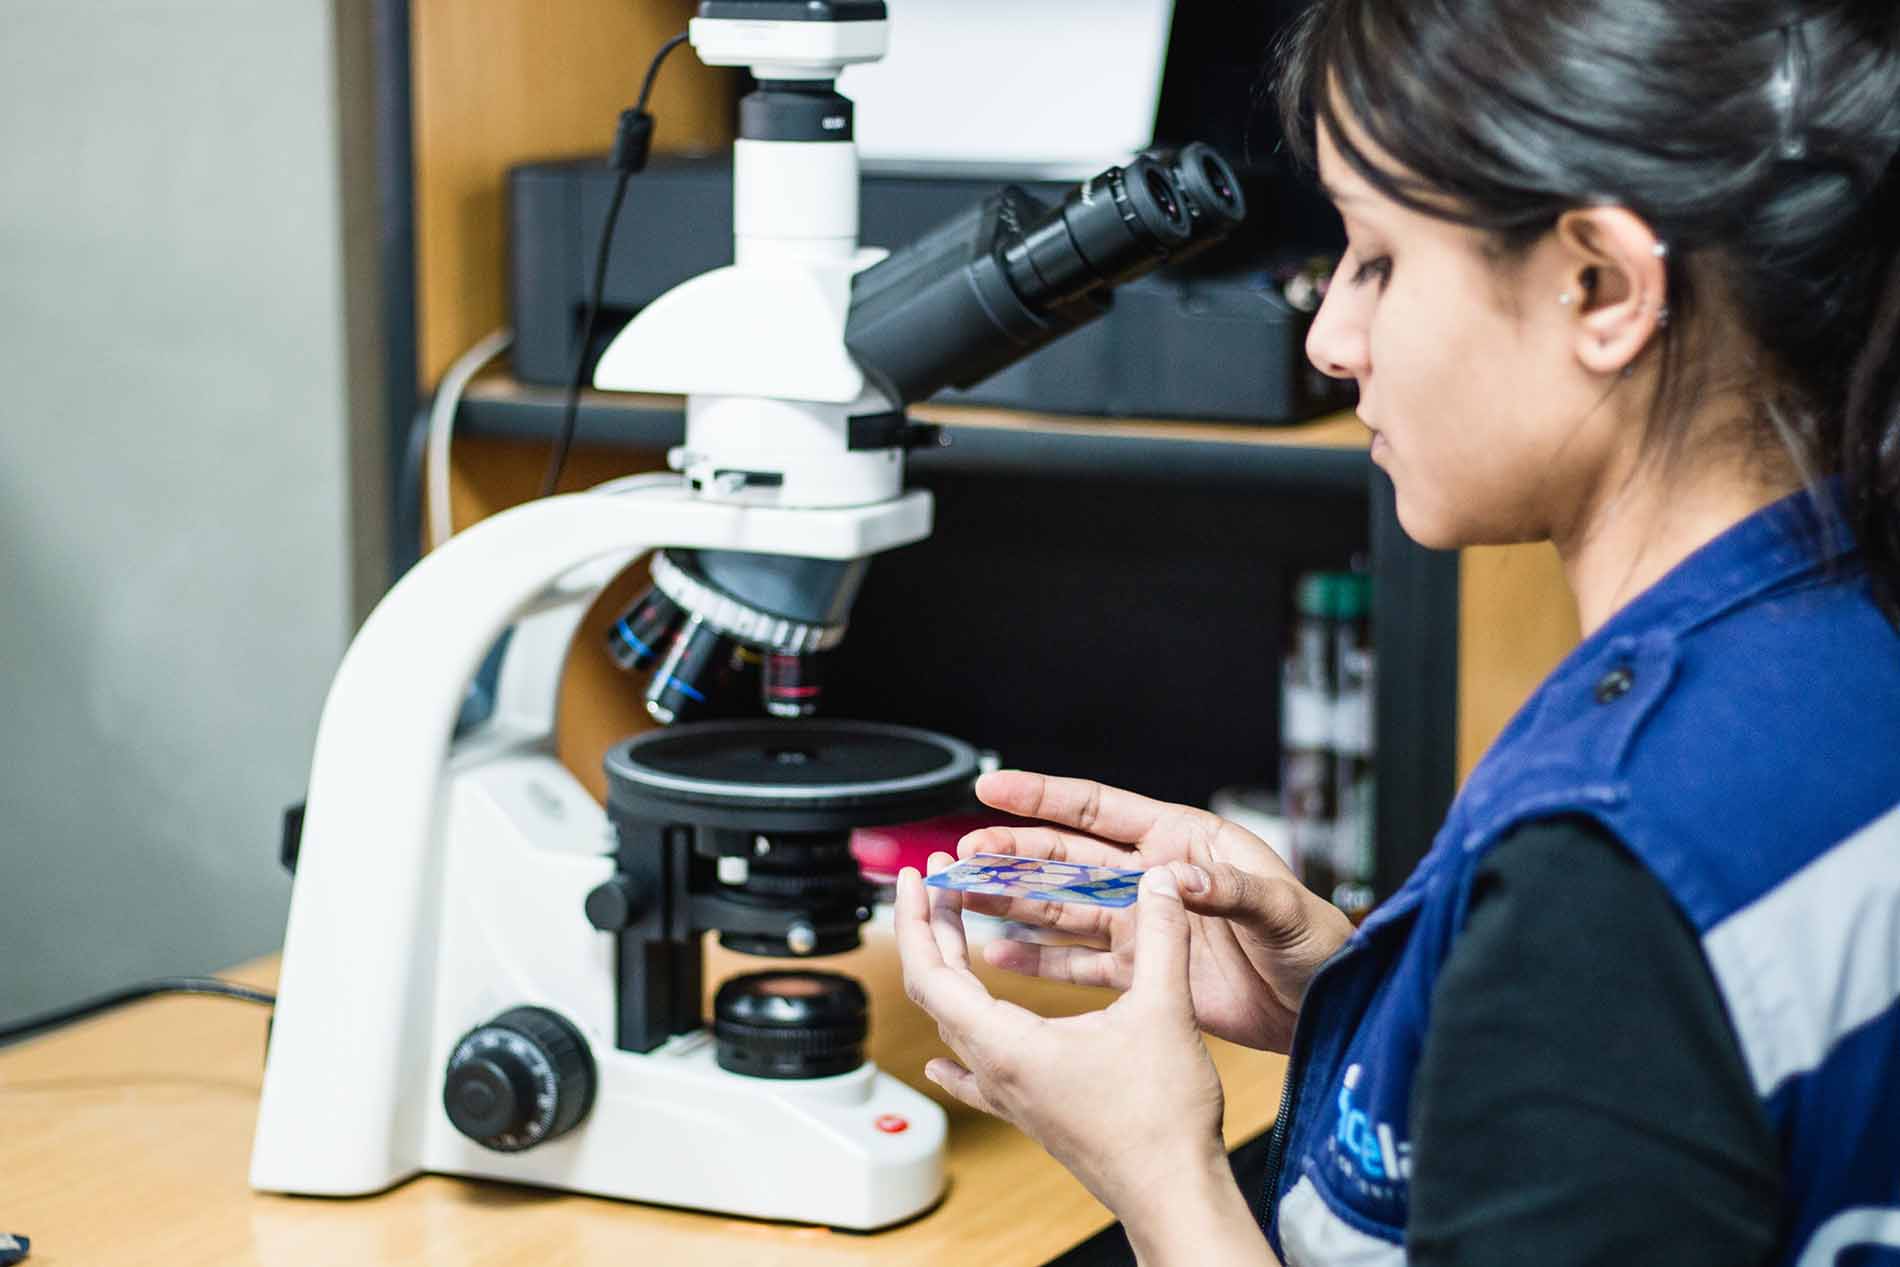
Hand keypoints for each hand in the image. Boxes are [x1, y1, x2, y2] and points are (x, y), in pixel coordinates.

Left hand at [896, 856, 1266, 1262]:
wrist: (1173, 1194)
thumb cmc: (1161, 1121)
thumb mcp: (1164, 1011)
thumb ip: (1161, 938)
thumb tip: (1164, 881)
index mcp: (1007, 1045)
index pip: (930, 972)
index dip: (919, 918)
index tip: (920, 877)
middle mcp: (995, 1071)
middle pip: (934, 992)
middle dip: (931, 929)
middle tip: (940, 882)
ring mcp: (1009, 1096)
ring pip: (953, 1025)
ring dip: (947, 973)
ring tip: (953, 931)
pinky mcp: (1028, 1111)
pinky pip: (971, 1076)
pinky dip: (953, 1050)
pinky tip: (940, 1063)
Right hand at [957, 769, 1353, 1051]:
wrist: (1329, 1008)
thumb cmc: (1318, 941)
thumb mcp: (1279, 909)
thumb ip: (1227, 890)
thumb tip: (1175, 880)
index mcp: (1181, 841)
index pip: (1099, 809)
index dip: (1043, 796)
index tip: (991, 786)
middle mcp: (1152, 878)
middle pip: (1066, 859)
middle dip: (1012, 855)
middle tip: (959, 857)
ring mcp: (1142, 926)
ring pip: (1061, 909)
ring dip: (1013, 904)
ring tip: (961, 901)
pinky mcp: (1143, 972)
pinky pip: (1078, 964)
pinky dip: (1038, 962)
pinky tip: (999, 955)